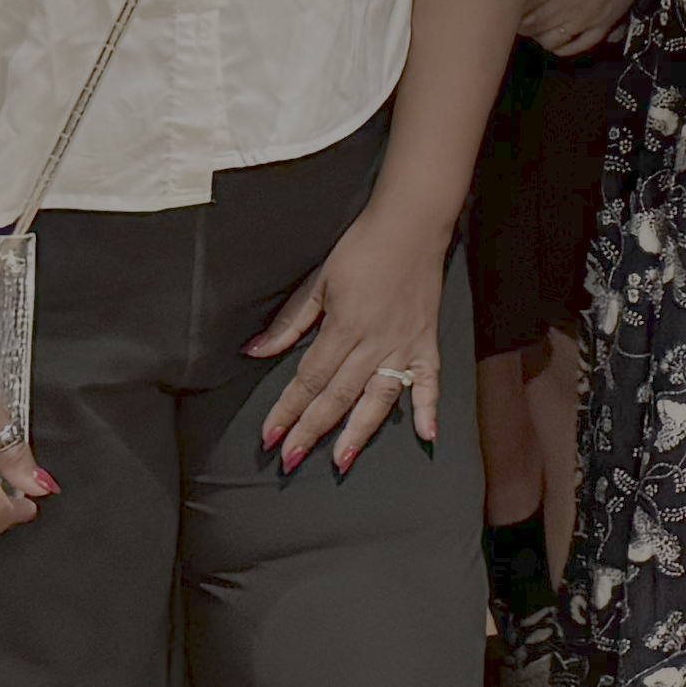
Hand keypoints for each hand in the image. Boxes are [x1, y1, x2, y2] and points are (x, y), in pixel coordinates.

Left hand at [248, 213, 452, 471]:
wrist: (411, 225)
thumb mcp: (319, 280)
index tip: (269, 436)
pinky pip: (430, 382)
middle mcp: (374, 344)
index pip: (308, 378)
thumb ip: (290, 322)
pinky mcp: (427, 343)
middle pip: (337, 396)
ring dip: (359, 432)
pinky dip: (429, 409)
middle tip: (290, 460)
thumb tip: (256, 351)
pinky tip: (427, 437)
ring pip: (379, 399)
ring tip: (341, 462)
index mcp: (343, 327)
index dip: (287, 409)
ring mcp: (404, 346)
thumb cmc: (362, 248)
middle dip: (311, 431)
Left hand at [522, 0, 656, 57]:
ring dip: (538, 33)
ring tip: (538, 18)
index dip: (508, 3)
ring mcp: (587, 16)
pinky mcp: (606, 21)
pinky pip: (579, 46)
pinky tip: (559, 34)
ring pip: (550, 40)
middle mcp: (566, 2)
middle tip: (518, 7)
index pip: (517, 4)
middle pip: (529, 25)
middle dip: (519, 19)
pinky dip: (563, 46)